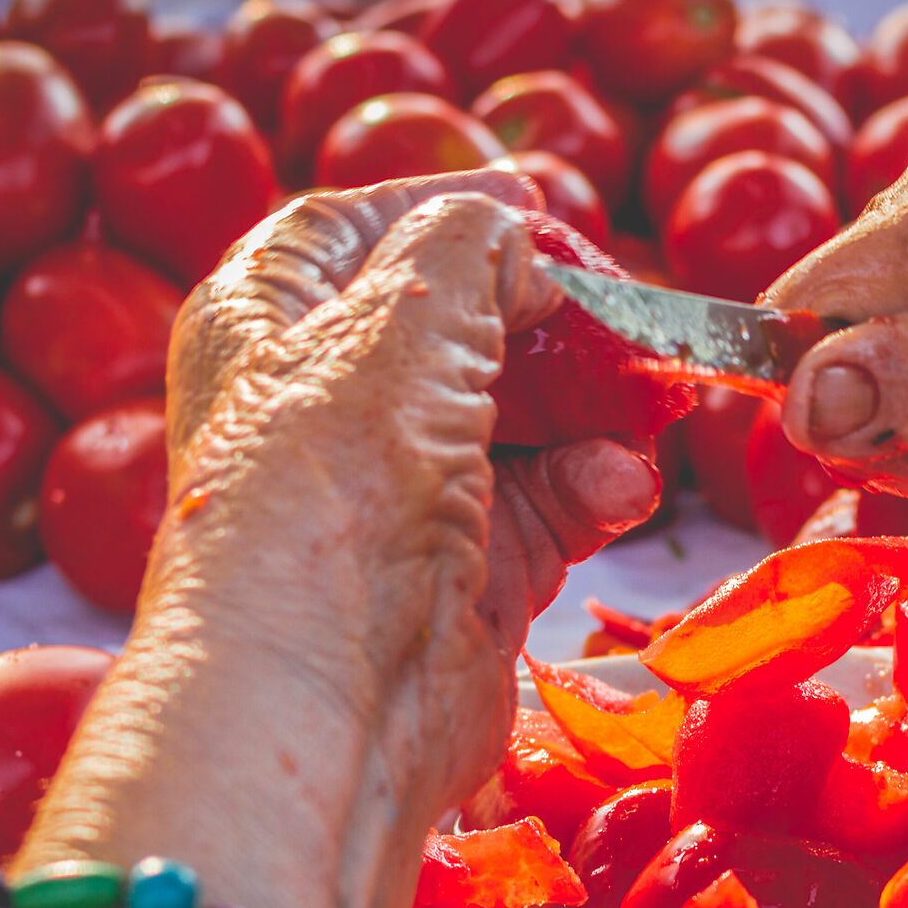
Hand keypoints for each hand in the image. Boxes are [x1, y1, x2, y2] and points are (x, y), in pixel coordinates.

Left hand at [161, 174, 660, 818]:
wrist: (327, 704)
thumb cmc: (329, 496)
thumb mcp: (400, 322)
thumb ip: (468, 249)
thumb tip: (517, 243)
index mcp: (261, 322)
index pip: (348, 230)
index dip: (439, 208)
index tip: (530, 202)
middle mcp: (324, 405)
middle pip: (456, 325)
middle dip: (547, 317)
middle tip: (619, 308)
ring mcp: (398, 494)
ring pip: (520, 417)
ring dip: (591, 406)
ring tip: (646, 401)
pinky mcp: (465, 573)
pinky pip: (551, 504)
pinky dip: (595, 487)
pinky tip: (623, 484)